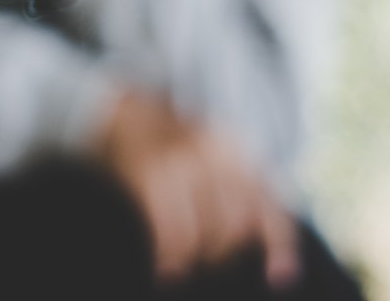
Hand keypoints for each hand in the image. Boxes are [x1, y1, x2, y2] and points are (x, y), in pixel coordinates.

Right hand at [88, 91, 299, 287]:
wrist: (109, 111)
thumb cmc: (160, 140)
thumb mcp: (206, 152)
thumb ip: (234, 185)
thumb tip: (260, 235)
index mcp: (232, 149)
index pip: (267, 203)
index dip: (280, 244)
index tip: (280, 278)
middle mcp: (214, 153)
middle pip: (237, 225)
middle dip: (222, 252)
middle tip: (204, 260)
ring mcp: (182, 163)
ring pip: (208, 233)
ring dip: (198, 257)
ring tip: (183, 265)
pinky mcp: (150, 175)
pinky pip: (172, 231)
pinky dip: (172, 256)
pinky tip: (165, 269)